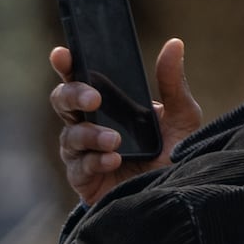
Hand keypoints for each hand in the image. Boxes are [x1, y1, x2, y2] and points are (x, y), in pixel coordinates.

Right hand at [51, 35, 201, 204]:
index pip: (80, 79)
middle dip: (73, 95)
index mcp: (108, 105)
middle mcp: (90, 125)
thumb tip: (174, 44)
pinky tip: (112, 160)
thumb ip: (173, 84)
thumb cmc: (175, 156)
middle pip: (62, 101)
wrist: (175, 200)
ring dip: (90, 135)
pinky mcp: (84, 181)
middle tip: (94, 99)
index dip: (67, 64)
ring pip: (69, 136)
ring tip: (114, 141)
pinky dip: (95, 161)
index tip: (63, 54)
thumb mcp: (181, 118)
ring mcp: (84, 154)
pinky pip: (79, 167)